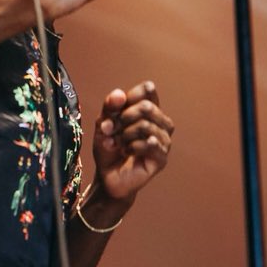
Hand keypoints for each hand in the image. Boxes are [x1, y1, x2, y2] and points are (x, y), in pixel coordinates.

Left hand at [92, 82, 173, 200]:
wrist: (107, 176)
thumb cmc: (108, 147)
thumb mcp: (103, 124)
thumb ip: (109, 107)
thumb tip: (120, 94)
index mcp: (149, 110)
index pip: (148, 90)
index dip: (131, 95)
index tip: (116, 108)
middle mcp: (160, 123)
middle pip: (147, 107)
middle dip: (123, 118)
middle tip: (110, 130)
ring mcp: (164, 141)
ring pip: (146, 126)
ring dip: (124, 135)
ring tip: (116, 144)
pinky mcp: (162, 158)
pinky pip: (150, 143)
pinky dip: (131, 147)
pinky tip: (125, 152)